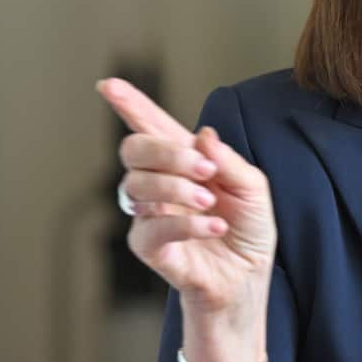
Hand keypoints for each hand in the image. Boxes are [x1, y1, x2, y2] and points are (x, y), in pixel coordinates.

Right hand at [97, 78, 276, 317]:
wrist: (247, 278)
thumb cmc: (248, 230)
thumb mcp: (253, 188)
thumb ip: (228, 161)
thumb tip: (203, 135)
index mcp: (185, 161)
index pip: (153, 127)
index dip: (130, 104)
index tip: (108, 84)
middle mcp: (161, 183)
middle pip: (134, 149)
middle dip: (166, 152)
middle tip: (204, 169)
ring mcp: (150, 214)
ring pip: (137, 185)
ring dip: (178, 188)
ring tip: (211, 202)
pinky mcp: (149, 246)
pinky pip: (151, 227)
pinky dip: (186, 224)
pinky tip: (214, 227)